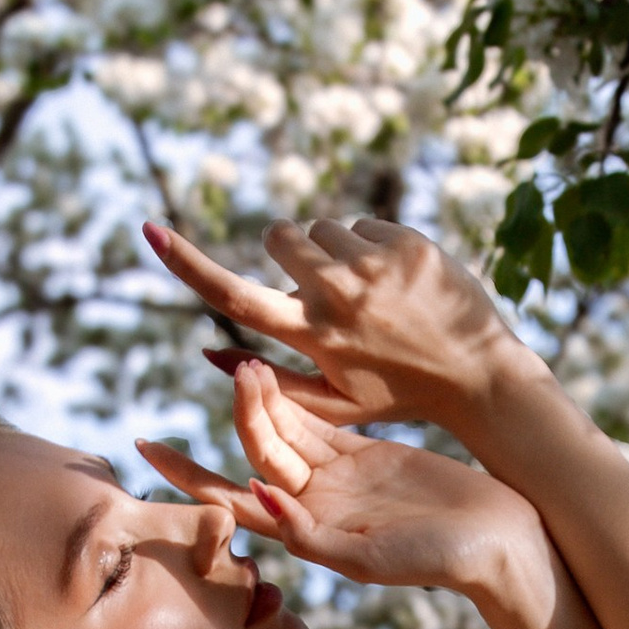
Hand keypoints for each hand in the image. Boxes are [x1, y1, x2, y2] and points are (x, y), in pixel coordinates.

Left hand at [139, 359, 555, 620]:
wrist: (498, 541)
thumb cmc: (440, 560)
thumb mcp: (372, 558)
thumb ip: (314, 535)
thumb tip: (257, 497)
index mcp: (307, 534)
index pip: (231, 503)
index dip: (188, 478)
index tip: (147, 448)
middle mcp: (313, 505)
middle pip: (258, 453)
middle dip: (242, 413)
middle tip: (238, 370)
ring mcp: (337, 477)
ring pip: (285, 431)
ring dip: (263, 400)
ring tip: (247, 362)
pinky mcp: (363, 453)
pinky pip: (316, 419)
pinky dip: (293, 395)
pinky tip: (270, 368)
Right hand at [141, 212, 535, 432]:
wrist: (478, 374)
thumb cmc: (398, 395)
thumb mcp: (333, 404)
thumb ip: (272, 381)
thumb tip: (211, 355)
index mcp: (311, 337)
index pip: (233, 295)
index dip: (186, 263)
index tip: (150, 230)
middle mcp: (337, 295)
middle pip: (279, 238)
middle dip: (287, 249)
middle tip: (319, 284)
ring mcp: (374, 264)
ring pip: (323, 228)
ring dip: (332, 250)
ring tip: (368, 292)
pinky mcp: (408, 242)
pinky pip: (364, 225)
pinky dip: (371, 247)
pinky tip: (398, 282)